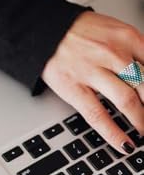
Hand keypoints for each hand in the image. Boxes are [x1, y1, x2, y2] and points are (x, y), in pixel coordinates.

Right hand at [42, 10, 143, 154]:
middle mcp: (113, 53)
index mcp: (126, 37)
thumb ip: (133, 50)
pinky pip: (98, 114)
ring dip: (141, 121)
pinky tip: (124, 144)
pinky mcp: (74, 87)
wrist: (41, 30)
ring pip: (128, 101)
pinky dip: (114, 133)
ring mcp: (92, 71)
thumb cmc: (75, 31)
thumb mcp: (112, 30)